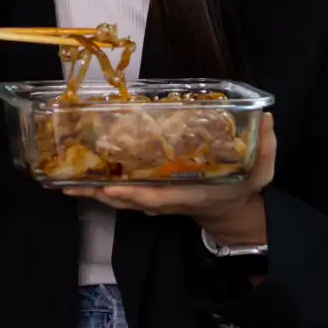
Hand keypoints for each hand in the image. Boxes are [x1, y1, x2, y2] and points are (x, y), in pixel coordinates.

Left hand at [63, 112, 277, 240]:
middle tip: (70, 185)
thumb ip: (264, 147)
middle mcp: (167, 199)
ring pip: (120, 199)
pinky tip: (76, 176)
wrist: (229, 211)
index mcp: (190, 194)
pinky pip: (121, 193)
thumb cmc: (241, 189)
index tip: (111, 187)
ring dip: (93, 192)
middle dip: (100, 194)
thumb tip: (265, 116)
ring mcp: (156, 200)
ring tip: (63, 182)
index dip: (134, 194)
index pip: (159, 197)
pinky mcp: (148, 194)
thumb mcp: (261, 172)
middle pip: (128, 200)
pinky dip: (100, 187)